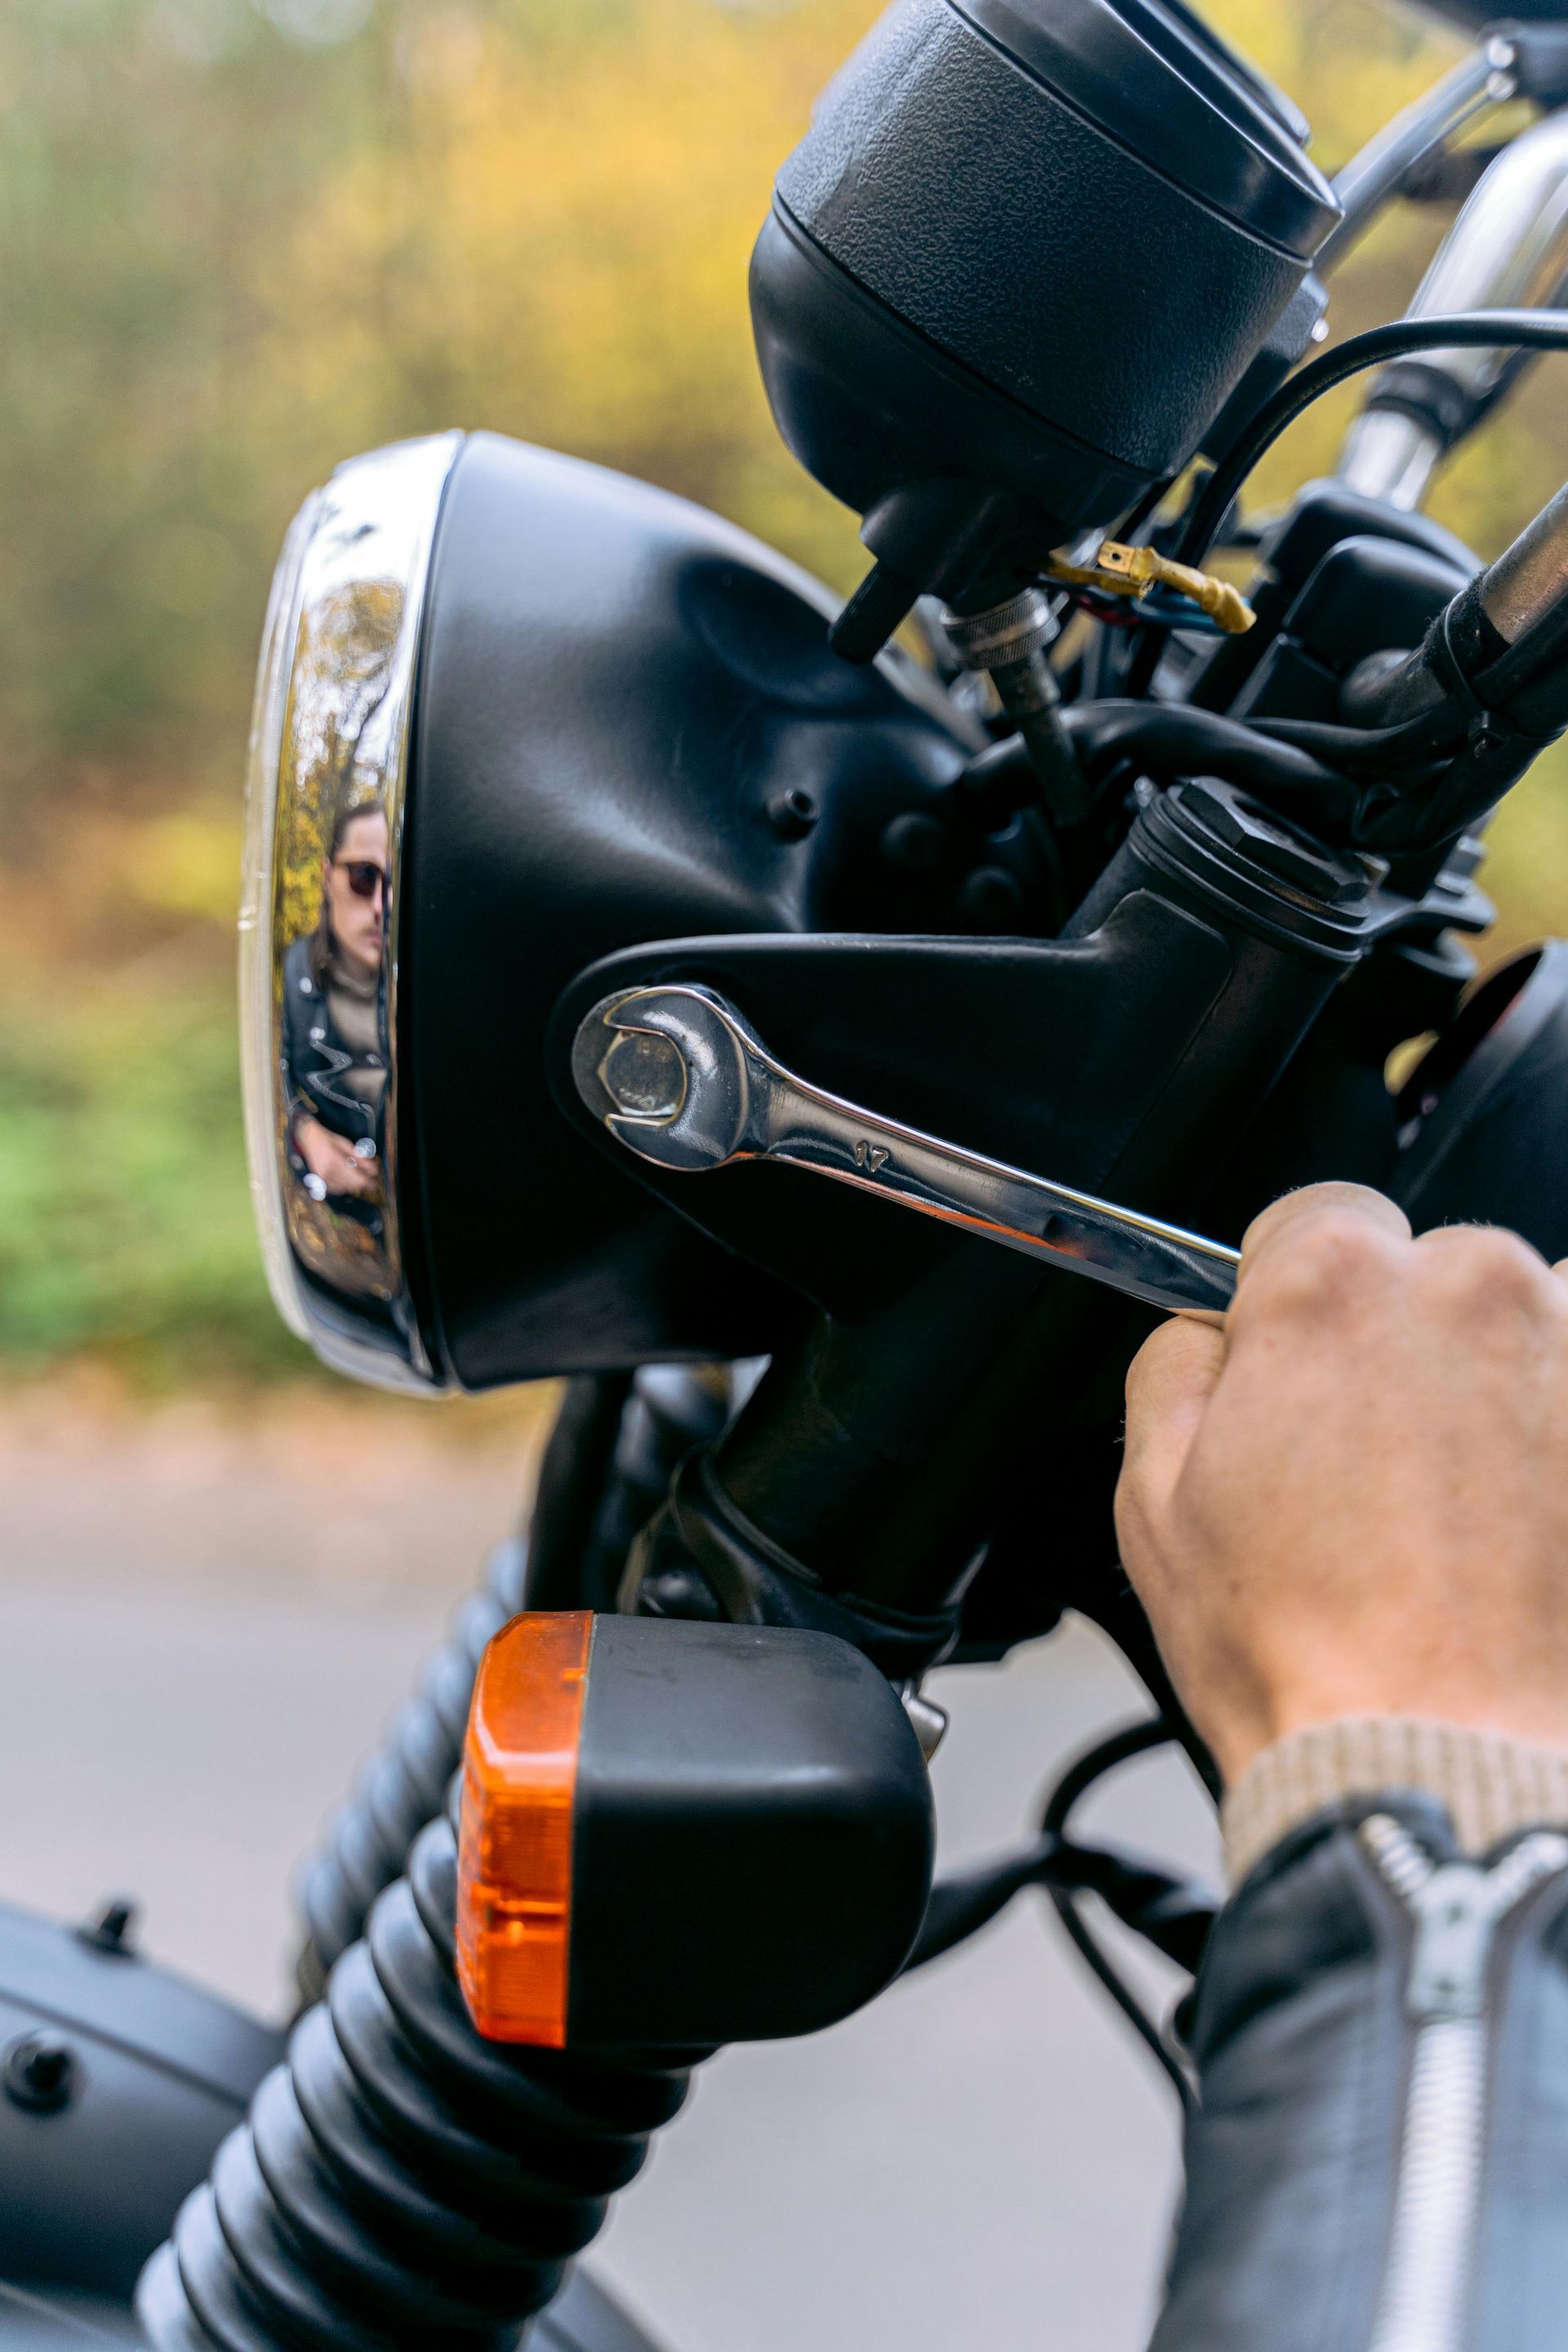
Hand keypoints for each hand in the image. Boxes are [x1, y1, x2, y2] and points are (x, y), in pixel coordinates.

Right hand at [294, 1114, 376, 1199]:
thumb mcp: (347, 1145)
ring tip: (356, 1179)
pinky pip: (334, 1189)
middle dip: (362, 1185)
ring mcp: (322, 1177)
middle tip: (368, 1182)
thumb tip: (373, 1170)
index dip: (368, 1183)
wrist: (308, 1139)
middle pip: (351, 1186)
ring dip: (352, 1186)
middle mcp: (329, 1172)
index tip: (374, 1184)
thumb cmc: (328, 1140)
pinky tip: (345, 1182)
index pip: (358, 1179)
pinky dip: (342, 1187)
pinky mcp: (318, 1180)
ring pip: (343, 1189)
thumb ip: (360, 1159)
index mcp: (337, 1161)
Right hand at [1116, 1182, 1567, 1783]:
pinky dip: (1555, 1438)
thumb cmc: (1310, 1658)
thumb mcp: (1149, 1501)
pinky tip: (1523, 1526)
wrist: (1444, 1771)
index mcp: (1337, 1285)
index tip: (1298, 1360)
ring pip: (1530, 1325)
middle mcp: (1475, 1291)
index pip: (1316, 1214)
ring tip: (1459, 1513)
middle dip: (1402, 1346)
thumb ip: (1173, 1368)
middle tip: (1371, 1470)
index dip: (1292, 1297)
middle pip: (1433, 1269)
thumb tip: (1207, 1336)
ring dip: (1498, 1386)